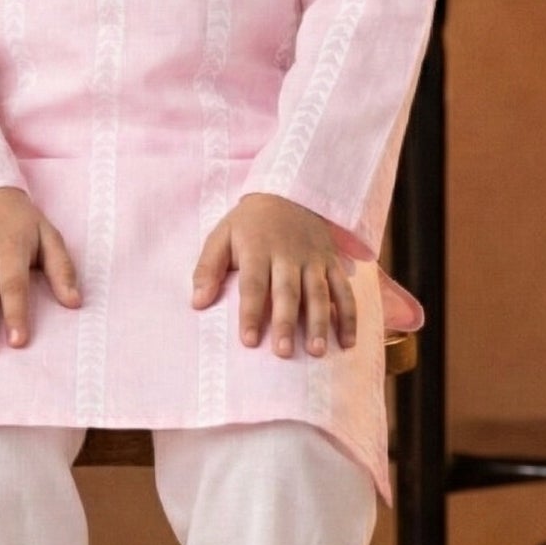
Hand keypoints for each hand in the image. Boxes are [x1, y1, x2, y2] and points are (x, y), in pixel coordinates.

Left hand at [191, 194, 356, 357]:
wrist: (289, 192)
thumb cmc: (249, 224)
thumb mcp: (222, 236)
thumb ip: (207, 268)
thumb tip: (197, 303)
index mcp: (257, 248)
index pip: (253, 284)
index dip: (251, 313)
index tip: (248, 341)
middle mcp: (288, 254)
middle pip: (288, 291)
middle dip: (286, 322)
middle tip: (283, 352)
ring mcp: (314, 259)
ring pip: (319, 293)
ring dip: (320, 323)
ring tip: (316, 351)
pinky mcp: (332, 262)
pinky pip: (344, 290)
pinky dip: (348, 315)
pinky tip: (347, 342)